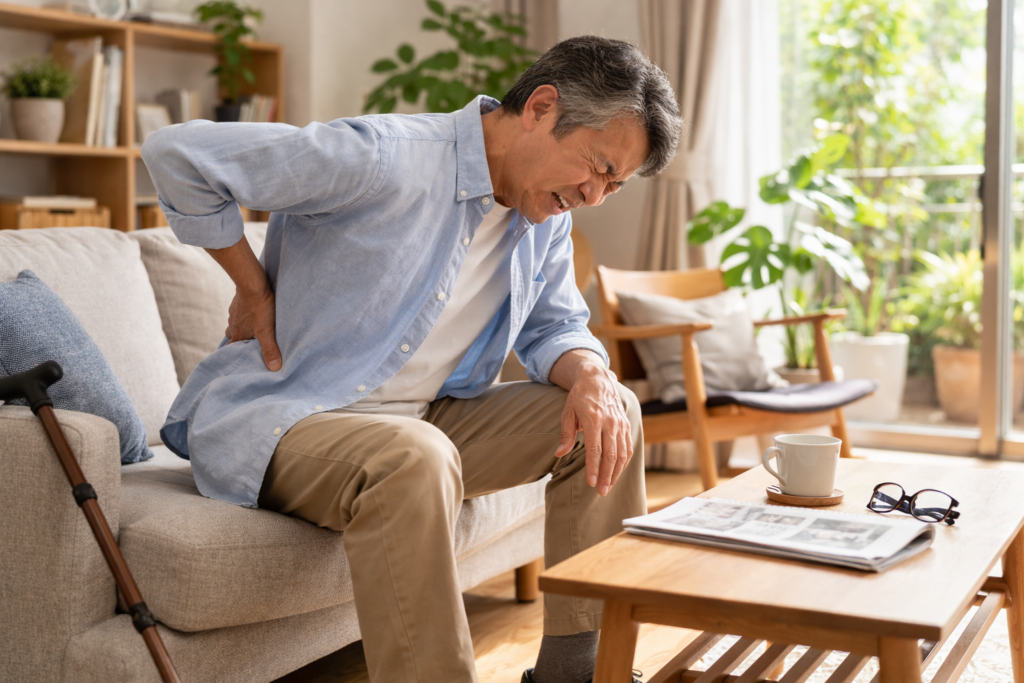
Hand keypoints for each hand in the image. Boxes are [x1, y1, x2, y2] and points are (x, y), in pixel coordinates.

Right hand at [226, 285, 281, 370]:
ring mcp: (235, 312)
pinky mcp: (238, 301)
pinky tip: (254, 313)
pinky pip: (239, 311)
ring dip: (243, 327)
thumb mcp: (267, 331)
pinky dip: (245, 315)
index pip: (230, 349)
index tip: (236, 360)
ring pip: (235, 323)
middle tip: (248, 345)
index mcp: (238, 334)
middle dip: (239, 341)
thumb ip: (269, 349)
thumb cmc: (260, 307)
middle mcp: (233, 324)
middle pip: (232, 336)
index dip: (232, 355)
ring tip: (254, 330)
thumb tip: (274, 368)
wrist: (252, 283)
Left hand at [554, 365, 632, 495]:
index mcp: (594, 419)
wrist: (597, 378)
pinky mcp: (626, 424)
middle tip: (601, 491)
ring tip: (609, 486)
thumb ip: (566, 434)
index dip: (593, 467)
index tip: (591, 483)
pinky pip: (628, 446)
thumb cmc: (579, 396)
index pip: (595, 449)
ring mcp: (620, 423)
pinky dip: (624, 461)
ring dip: (616, 472)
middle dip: (607, 475)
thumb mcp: (567, 412)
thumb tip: (559, 453)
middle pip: (611, 454)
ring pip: (622, 453)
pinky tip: (618, 472)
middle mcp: (610, 422)